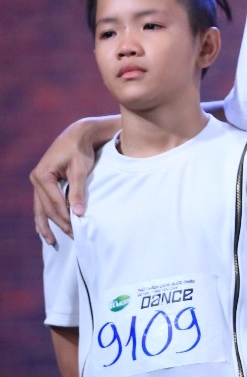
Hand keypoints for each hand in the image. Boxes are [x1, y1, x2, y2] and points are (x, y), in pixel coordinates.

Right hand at [30, 119, 101, 242]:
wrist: (78, 135)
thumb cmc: (80, 151)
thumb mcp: (80, 171)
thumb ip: (77, 192)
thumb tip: (78, 214)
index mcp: (42, 176)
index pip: (54, 203)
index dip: (65, 217)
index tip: (76, 230)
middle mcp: (36, 179)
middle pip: (47, 208)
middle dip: (59, 223)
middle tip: (73, 237)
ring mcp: (37, 181)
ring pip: (41, 208)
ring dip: (47, 225)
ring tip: (52, 241)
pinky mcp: (43, 182)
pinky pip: (41, 203)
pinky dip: (44, 215)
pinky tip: (44, 229)